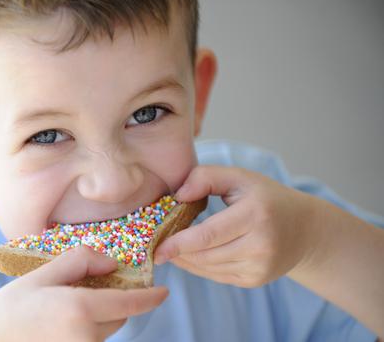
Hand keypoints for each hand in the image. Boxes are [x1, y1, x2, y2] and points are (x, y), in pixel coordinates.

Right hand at [0, 246, 167, 340]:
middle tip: (90, 287)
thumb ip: (79, 262)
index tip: (163, 292)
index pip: (129, 303)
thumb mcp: (40, 276)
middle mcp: (86, 338)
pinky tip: (59, 324)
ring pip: (104, 331)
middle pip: (118, 316)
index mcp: (79, 310)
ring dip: (98, 317)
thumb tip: (111, 262)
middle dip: (113, 300)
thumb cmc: (5, 310)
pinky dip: (85, 330)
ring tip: (64, 307)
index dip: (150, 297)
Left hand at [155, 165, 317, 287]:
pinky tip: (189, 255)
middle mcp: (260, 245)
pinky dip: (198, 266)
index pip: (209, 234)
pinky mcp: (255, 281)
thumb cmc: (265, 198)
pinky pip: (216, 276)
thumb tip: (178, 196)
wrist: (304, 229)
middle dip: (176, 252)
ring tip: (169, 248)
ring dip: (184, 260)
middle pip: (205, 254)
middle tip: (155, 246)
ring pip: (208, 268)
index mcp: (255, 215)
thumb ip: (205, 177)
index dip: (179, 243)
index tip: (156, 247)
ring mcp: (259, 267)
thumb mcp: (239, 177)